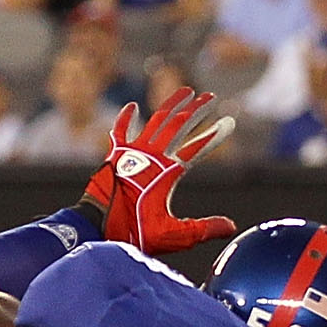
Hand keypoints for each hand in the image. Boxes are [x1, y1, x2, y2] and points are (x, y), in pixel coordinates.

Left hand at [80, 85, 237, 254]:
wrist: (96, 227)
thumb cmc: (133, 231)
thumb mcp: (174, 235)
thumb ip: (204, 229)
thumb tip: (231, 226)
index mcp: (166, 173)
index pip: (196, 148)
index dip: (215, 135)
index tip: (230, 122)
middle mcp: (151, 157)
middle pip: (178, 125)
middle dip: (196, 109)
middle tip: (210, 96)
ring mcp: (131, 153)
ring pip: (156, 121)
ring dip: (172, 105)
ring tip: (185, 91)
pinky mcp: (115, 156)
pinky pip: (121, 131)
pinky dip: (127, 118)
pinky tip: (132, 107)